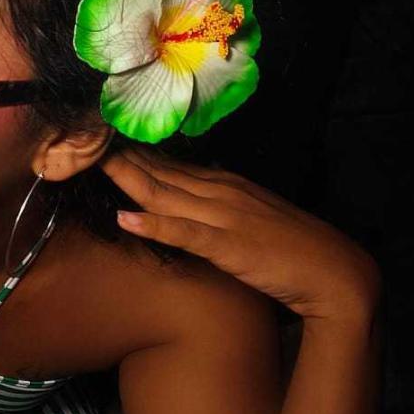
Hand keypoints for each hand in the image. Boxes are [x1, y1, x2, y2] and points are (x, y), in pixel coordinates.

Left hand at [99, 144, 382, 321]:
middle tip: (79, 140)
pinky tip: (124, 216)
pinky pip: (184, 233)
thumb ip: (217, 207)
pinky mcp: (228, 245)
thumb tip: (185, 196)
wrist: (334, 272)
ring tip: (89, 164)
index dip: (130, 154)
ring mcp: (223, 216)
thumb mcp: (248, 218)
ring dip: (125, 178)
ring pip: (164, 193)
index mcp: (223, 186)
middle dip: (118, 157)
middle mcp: (219, 193)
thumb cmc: (290, 249)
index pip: (168, 164)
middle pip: (158, 172)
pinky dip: (153, 223)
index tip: (97, 142)